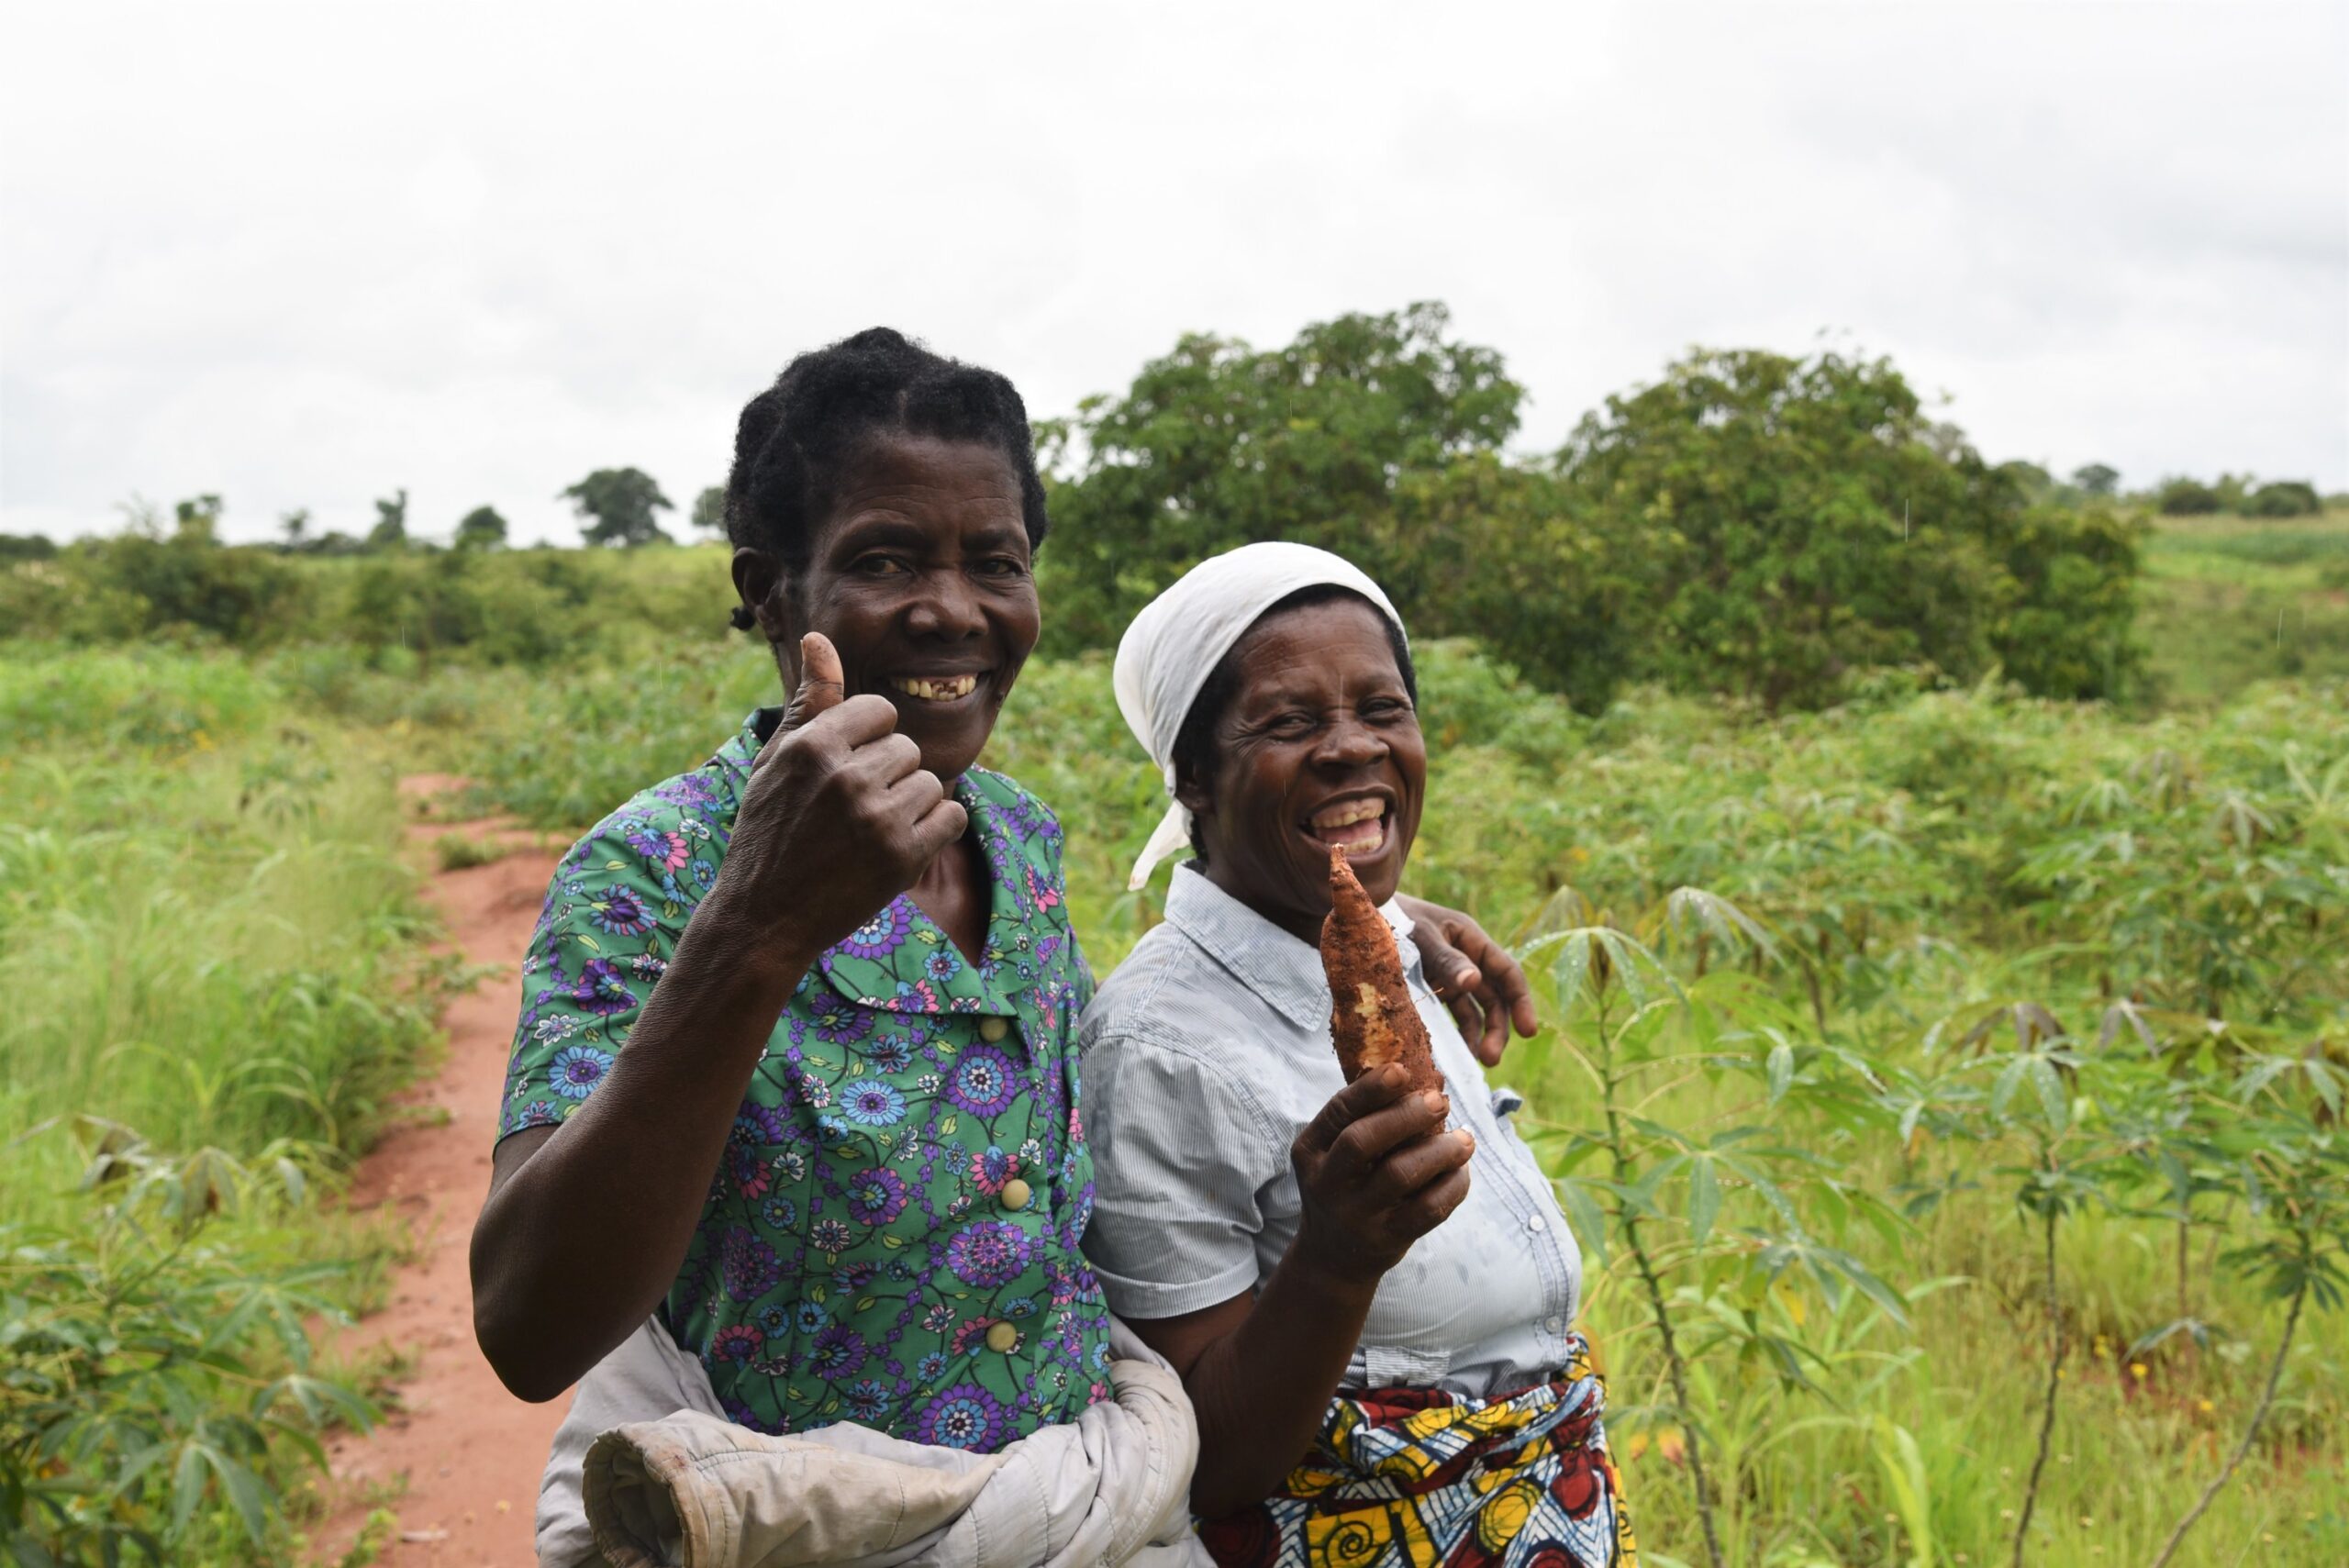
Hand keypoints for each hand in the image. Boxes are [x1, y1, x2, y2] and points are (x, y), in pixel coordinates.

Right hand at [705, 633, 968, 975]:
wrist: (764, 917)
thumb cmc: (769, 831)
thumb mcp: (777, 761)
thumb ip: (809, 702)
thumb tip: (820, 639)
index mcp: (813, 745)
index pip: (880, 711)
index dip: (867, 741)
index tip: (845, 773)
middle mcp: (846, 777)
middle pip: (907, 748)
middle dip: (888, 776)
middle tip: (851, 812)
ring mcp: (877, 818)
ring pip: (930, 782)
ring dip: (911, 805)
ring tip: (869, 831)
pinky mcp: (903, 857)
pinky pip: (952, 817)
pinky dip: (935, 831)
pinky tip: (898, 846)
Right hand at [1290, 1065, 1473, 1287]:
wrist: (1333, 1257)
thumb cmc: (1344, 1187)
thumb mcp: (1333, 1154)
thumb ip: (1362, 1121)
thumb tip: (1419, 1078)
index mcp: (1310, 1150)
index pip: (1338, 1112)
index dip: (1370, 1089)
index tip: (1401, 1070)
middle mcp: (1326, 1182)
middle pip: (1363, 1142)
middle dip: (1406, 1116)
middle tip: (1439, 1101)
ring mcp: (1355, 1214)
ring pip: (1400, 1175)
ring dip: (1439, 1151)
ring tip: (1465, 1139)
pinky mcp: (1386, 1239)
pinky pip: (1427, 1210)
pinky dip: (1452, 1187)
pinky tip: (1461, 1171)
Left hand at [1398, 896, 1538, 1065]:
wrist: (1359, 918)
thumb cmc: (1392, 917)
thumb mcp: (1420, 936)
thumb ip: (1446, 959)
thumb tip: (1474, 981)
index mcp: (1471, 940)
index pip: (1507, 973)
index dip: (1521, 1002)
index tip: (1527, 1032)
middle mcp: (1466, 960)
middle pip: (1494, 998)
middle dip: (1498, 1028)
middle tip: (1491, 1058)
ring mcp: (1449, 977)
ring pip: (1475, 1011)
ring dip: (1480, 1036)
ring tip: (1475, 1062)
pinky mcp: (1432, 990)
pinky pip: (1452, 1016)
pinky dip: (1457, 1034)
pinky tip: (1457, 1054)